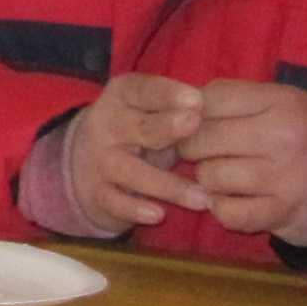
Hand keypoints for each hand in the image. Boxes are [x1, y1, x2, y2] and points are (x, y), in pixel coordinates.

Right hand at [61, 74, 208, 232]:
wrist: (83, 165)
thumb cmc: (138, 134)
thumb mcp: (152, 113)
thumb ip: (180, 109)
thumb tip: (223, 106)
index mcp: (122, 98)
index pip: (143, 90)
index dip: (168, 94)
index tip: (196, 99)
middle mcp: (106, 126)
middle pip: (139, 127)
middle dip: (166, 125)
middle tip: (193, 123)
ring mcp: (99, 161)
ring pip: (131, 171)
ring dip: (167, 185)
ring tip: (201, 197)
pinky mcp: (96, 194)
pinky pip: (115, 203)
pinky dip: (135, 209)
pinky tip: (159, 215)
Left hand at [174, 78, 306, 248]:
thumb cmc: (299, 137)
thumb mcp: (276, 104)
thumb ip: (230, 99)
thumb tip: (173, 107)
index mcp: (280, 101)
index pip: (208, 99)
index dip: (189, 114)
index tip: (193, 125)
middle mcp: (284, 136)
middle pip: (200, 138)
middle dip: (193, 149)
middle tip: (204, 154)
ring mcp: (286, 177)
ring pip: (210, 176)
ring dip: (209, 181)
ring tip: (226, 178)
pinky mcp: (285, 212)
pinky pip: (228, 213)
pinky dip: (223, 210)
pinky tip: (235, 201)